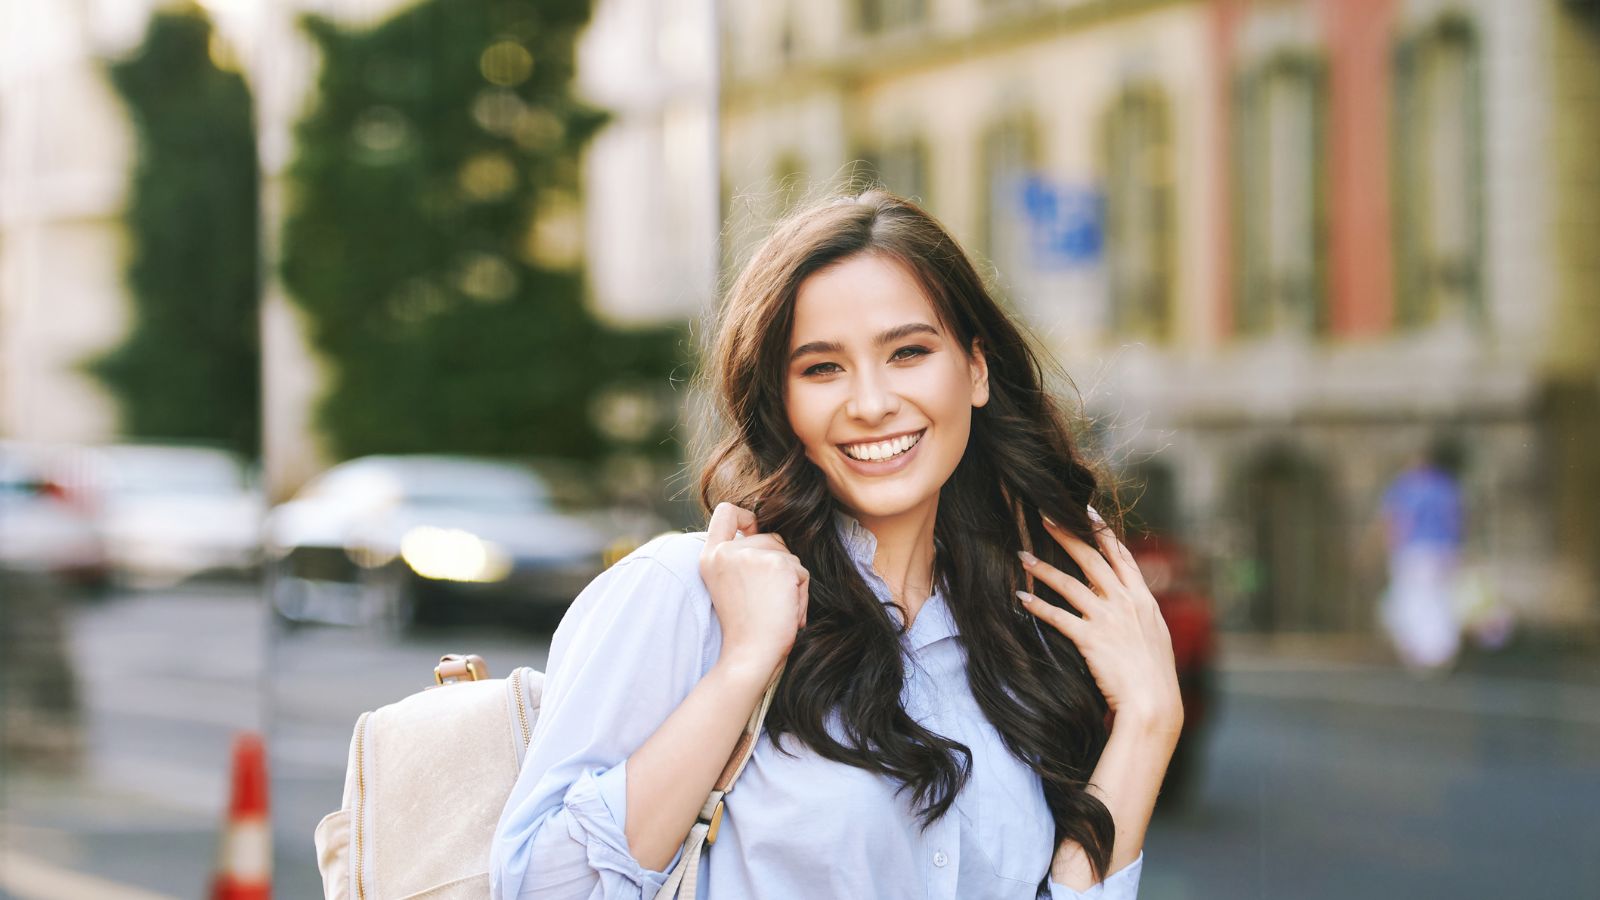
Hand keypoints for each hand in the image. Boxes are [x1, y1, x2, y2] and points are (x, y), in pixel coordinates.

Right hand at [700, 502, 808, 678]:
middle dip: (780, 566)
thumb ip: (743, 559)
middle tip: (768, 601)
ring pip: (789, 557)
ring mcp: (751, 554)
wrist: (749, 655)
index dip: (746, 517)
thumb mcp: (732, 586)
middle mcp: (727, 552)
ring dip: (792, 584)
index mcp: (711, 557)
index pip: (726, 513)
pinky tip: (787, 613)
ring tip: (777, 610)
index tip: (755, 530)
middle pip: (770, 538)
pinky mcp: (777, 563)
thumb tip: (774, 538)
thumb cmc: (745, 629)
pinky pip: (801, 573)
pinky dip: (801, 595)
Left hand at [1016, 507, 1182, 733]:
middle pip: (1091, 559)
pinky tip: (1021, 597)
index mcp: (1143, 599)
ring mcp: (1108, 619)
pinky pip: (1058, 617)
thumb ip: (1141, 614)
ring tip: (1022, 555)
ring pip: (1070, 584)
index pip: (1121, 555)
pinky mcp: (1091, 639)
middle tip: (1044, 516)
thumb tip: (1131, 601)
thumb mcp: (1156, 636)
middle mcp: (1125, 603)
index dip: (1102, 530)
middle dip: (1066, 534)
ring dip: (1043, 568)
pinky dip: (1038, 606)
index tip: (1084, 511)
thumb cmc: (1155, 675)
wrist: (1154, 703)